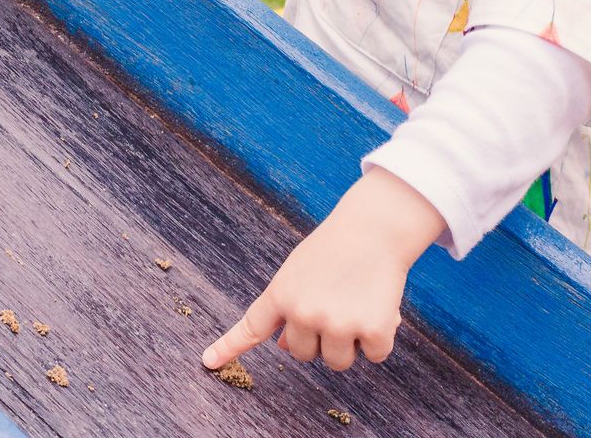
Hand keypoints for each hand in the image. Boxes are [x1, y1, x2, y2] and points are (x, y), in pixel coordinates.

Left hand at [200, 166, 443, 372]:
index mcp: (281, 294)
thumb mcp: (300, 273)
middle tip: (335, 302)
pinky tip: (381, 307)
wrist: (374, 227)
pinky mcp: (372, 330)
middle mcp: (304, 312)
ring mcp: (337, 323)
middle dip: (320, 338)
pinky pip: (375, 355)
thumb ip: (289, 309)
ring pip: (338, 362)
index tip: (208, 362)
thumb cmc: (335, 249)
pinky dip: (380, 338)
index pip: (251, 327)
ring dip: (351, 342)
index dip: (229, 347)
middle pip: (304, 355)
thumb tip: (284, 347)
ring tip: (357, 304)